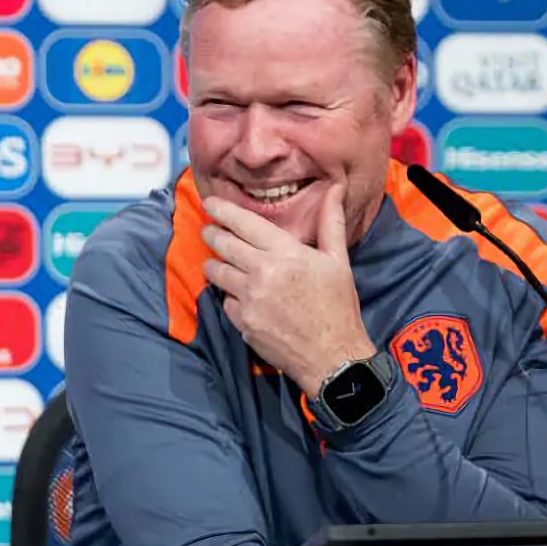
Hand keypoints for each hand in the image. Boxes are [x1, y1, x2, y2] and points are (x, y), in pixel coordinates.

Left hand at [201, 184, 376, 397]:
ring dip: (214, 263)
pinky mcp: (242, 322)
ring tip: (217, 261)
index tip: (210, 203)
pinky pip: (225, 301)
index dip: (222, 210)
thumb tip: (335, 188)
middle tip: (208, 229)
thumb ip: (331, 222)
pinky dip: (229, 295)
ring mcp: (249, 299)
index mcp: (285, 253)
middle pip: (222, 244)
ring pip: (216, 272)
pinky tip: (238, 294)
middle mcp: (261, 272)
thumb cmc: (338, 306)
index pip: (244, 223)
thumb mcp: (338, 261)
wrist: (333, 357)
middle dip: (211, 233)